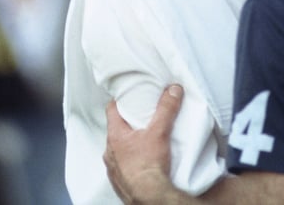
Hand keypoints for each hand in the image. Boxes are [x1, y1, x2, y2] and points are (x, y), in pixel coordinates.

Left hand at [104, 84, 183, 203]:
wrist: (148, 197)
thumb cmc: (148, 166)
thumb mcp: (160, 132)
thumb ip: (166, 109)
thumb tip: (173, 90)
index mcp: (115, 136)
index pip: (110, 110)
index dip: (119, 101)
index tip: (128, 96)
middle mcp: (110, 152)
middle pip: (116, 130)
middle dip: (128, 124)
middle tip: (141, 118)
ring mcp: (113, 168)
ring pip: (118, 150)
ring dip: (129, 144)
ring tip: (144, 141)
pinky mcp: (119, 181)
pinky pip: (122, 167)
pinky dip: (131, 162)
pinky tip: (143, 162)